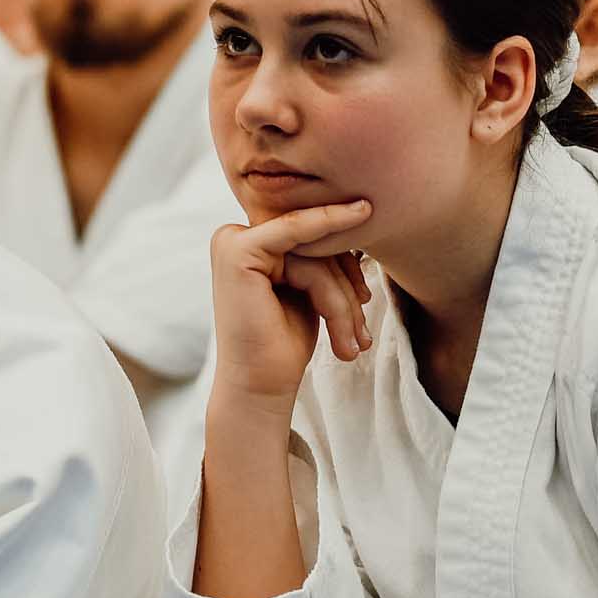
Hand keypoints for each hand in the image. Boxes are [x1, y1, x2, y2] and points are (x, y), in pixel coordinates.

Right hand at [209, 201, 373, 409]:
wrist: (261, 386)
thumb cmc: (284, 343)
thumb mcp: (308, 290)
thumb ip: (320, 254)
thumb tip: (361, 211)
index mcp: (249, 243)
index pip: (309, 237)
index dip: (343, 262)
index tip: (365, 296)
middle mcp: (234, 236)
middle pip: (313, 242)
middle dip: (345, 286)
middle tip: (361, 336)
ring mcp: (232, 240)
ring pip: (314, 252)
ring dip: (341, 301)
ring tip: (352, 342)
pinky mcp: (237, 250)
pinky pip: (299, 235)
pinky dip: (332, 251)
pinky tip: (358, 264)